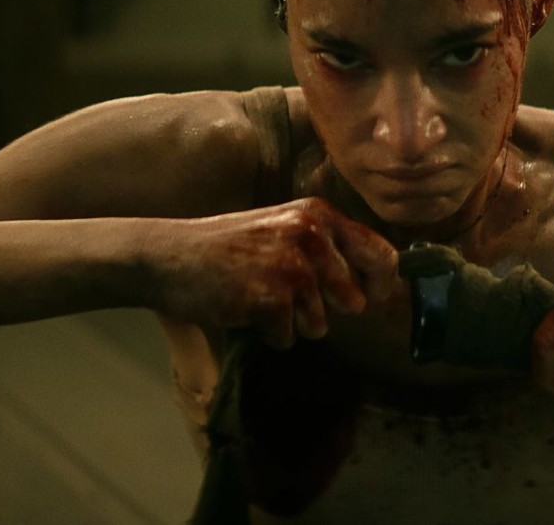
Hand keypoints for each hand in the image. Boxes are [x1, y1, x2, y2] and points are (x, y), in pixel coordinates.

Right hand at [147, 198, 399, 347]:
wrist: (171, 256)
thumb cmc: (230, 246)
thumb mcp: (284, 229)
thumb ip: (328, 248)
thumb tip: (375, 288)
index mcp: (318, 215)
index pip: (380, 253)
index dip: (383, 283)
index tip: (375, 297)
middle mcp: (310, 236)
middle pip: (353, 299)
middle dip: (327, 309)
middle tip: (287, 293)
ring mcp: (290, 267)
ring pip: (320, 324)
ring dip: (292, 321)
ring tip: (260, 295)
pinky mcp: (270, 299)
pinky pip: (289, 338)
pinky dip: (269, 333)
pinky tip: (245, 307)